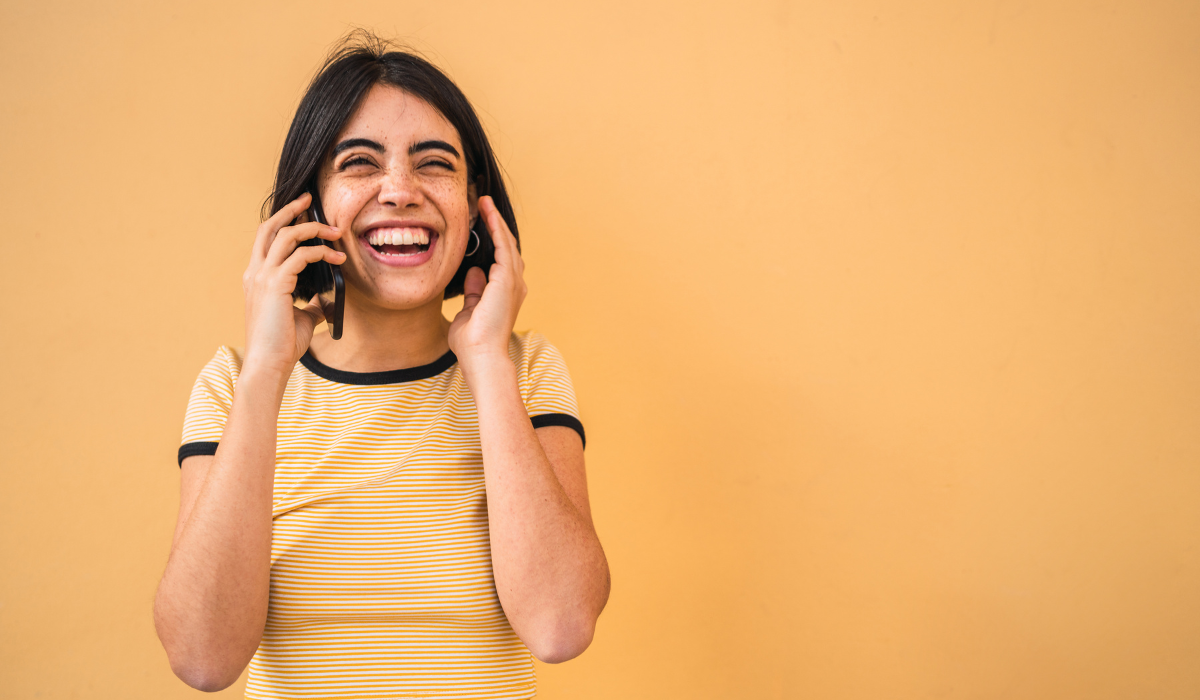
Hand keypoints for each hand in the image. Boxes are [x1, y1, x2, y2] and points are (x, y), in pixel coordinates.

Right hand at [242, 192, 344, 375]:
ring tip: (335, 232)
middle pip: (269, 227)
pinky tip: (337, 259)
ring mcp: (262, 277)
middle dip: (290, 209)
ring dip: (313, 229)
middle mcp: (255, 272)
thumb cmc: (282, 345)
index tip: (302, 210)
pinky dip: (320, 252)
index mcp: (256, 277)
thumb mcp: (302, 318)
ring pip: (286, 235)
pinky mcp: (275, 284)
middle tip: (309, 199)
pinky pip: (300, 256)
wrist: (269, 364)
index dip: (283, 220)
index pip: (266, 239)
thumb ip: (311, 304)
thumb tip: (327, 300)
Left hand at [448, 196, 526, 368]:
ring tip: (485, 203)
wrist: (482, 355)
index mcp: (506, 294)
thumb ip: (474, 292)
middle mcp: (514, 285)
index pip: (500, 260)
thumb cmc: (474, 342)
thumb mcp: (469, 312)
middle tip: (483, 204)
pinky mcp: (507, 279)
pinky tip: (488, 212)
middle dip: (495, 225)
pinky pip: (502, 245)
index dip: (493, 240)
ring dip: (496, 221)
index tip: (482, 223)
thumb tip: (474, 273)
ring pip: (506, 242)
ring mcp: (513, 282)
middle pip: (507, 247)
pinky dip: (496, 227)